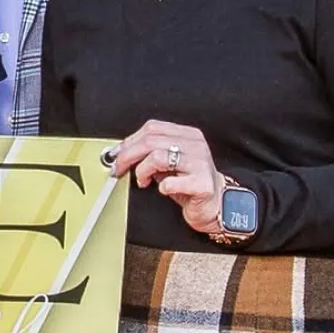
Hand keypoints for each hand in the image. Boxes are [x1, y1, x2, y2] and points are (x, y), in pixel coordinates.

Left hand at [108, 119, 224, 234]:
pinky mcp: (202, 184)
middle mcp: (196, 145)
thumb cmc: (190, 182)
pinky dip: (161, 186)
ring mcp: (201, 163)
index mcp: (188, 135)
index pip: (152, 128)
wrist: (217, 204)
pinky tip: (163, 189)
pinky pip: (170, 182)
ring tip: (142, 180)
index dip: (130, 140)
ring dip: (142, 171)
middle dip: (128, 155)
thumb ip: (151, 152)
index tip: (117, 154)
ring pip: (157, 157)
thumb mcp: (170, 162)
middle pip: (151, 141)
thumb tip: (122, 151)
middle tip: (119, 168)